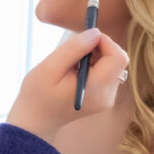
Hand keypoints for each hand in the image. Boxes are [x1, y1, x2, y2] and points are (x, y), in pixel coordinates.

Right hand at [7, 28, 127, 141]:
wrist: (35, 121)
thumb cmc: (37, 95)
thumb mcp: (50, 67)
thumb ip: (73, 49)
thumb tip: (95, 33)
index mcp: (95, 89)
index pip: (118, 57)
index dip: (105, 41)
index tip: (85, 38)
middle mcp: (107, 95)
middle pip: (117, 60)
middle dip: (99, 48)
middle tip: (74, 50)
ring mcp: (106, 98)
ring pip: (112, 65)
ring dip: (95, 56)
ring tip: (71, 64)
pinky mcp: (103, 97)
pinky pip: (106, 73)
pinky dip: (94, 65)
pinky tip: (75, 71)